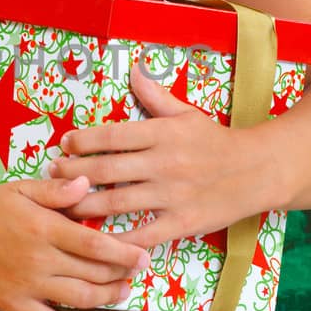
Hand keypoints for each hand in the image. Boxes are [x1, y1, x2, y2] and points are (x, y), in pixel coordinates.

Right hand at [0, 173, 151, 310]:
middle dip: (122, 275)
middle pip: (93, 273)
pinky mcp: (15, 306)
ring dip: (107, 298)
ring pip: (80, 299)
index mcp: (43, 228)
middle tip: (137, 271)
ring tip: (122, 291)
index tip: (144, 256)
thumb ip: (55, 191)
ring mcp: (28, 287)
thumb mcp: (19, 190)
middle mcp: (39, 260)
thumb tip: (88, 184)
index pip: (94, 244)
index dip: (124, 253)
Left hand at [46, 60, 269, 250]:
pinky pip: (143, 234)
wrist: (257, 171)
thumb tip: (133, 69)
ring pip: (118, 202)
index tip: (65, 143)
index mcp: (163, 133)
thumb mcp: (186, 114)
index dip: (83, 140)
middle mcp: (164, 163)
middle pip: (107, 169)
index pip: (113, 135)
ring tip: (62, 205)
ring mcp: (172, 194)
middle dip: (74, 172)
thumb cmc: (217, 141)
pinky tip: (96, 241)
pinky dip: (117, 241)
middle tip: (52, 174)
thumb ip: (155, 96)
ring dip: (85, 204)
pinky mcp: (181, 222)